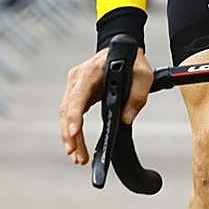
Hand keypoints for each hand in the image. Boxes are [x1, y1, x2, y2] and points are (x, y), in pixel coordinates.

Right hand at [59, 46, 152, 165]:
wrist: (122, 50)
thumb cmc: (131, 61)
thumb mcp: (143, 74)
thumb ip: (137, 96)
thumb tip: (125, 118)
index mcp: (91, 71)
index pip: (78, 95)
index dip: (74, 114)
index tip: (74, 132)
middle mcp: (78, 79)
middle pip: (67, 109)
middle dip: (70, 135)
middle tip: (77, 154)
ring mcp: (75, 87)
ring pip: (66, 116)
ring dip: (70, 138)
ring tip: (78, 157)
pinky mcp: (77, 96)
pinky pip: (70, 116)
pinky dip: (72, 133)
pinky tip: (76, 147)